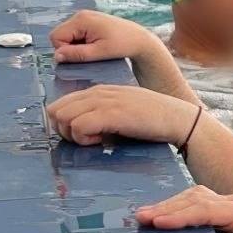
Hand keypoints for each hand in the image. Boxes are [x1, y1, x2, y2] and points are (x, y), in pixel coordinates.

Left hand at [47, 84, 197, 146]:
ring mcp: (103, 102)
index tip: (83, 135)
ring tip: (94, 140)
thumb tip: (82, 129)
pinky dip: (83, 138)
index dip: (65, 123)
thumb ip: (103, 113)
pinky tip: (101, 142)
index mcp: (100, 90)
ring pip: (63, 117)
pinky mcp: (110, 114)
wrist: (177, 118)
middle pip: (56, 110)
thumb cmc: (153, 120)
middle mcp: (98, 93)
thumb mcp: (123, 110)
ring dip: (73, 134)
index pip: (62, 103)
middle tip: (85, 140)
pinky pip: (78, 126)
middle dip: (63, 130)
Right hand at [50, 9, 156, 65]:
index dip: (64, 50)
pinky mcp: (89, 21)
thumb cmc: (122, 45)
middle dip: (70, 48)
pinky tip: (96, 45)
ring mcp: (85, 16)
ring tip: (95, 49)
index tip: (82, 56)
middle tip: (90, 53)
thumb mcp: (98, 52)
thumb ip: (76, 54)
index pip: (56, 37)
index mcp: (81, 19)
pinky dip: (82, 42)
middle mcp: (80, 15)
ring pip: (67, 35)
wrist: (139, 39)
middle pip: (60, 35)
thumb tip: (57, 56)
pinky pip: (76, 34)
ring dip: (76, 46)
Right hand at [136, 186, 232, 232]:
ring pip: (193, 198)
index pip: (209, 209)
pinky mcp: (219, 210)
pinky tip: (157, 216)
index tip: (158, 222)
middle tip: (141, 217)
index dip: (182, 215)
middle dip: (169, 208)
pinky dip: (174, 209)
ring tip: (142, 216)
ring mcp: (229, 203)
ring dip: (168, 206)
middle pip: (198, 199)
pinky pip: (193, 205)